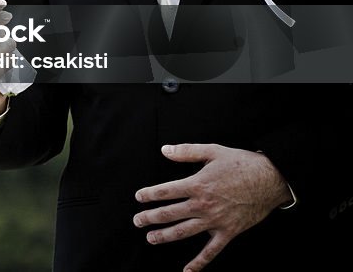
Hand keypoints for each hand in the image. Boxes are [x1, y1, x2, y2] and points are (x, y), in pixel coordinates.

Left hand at [133, 143, 292, 271]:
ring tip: (151, 238)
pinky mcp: (228, 232)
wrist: (271, 180)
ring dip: (165, 236)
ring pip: (184, 232)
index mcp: (197, 184)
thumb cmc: (242, 164)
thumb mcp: (212, 150)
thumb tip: (165, 150)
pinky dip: (199, 262)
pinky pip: (211, 251)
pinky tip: (187, 270)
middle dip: (150, 218)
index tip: (139, 198)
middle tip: (137, 221)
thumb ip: (187, 151)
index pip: (166, 191)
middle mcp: (203, 205)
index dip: (149, 195)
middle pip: (170, 213)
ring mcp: (215, 220)